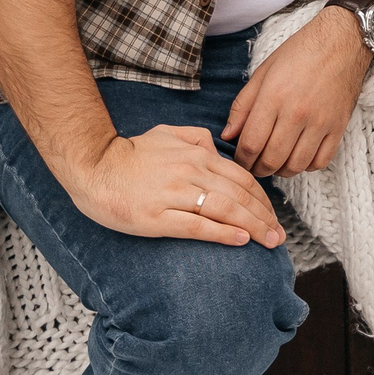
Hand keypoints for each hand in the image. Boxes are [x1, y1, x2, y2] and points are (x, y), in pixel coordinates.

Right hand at [61, 123, 284, 248]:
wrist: (93, 166)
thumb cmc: (129, 154)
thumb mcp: (167, 133)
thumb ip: (196, 137)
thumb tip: (218, 148)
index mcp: (196, 154)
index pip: (241, 177)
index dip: (262, 199)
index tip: (273, 215)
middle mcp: (190, 172)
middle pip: (239, 195)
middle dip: (264, 216)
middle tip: (279, 235)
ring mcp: (174, 195)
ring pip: (225, 210)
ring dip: (252, 226)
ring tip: (269, 241)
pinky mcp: (157, 217)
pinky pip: (197, 226)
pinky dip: (222, 233)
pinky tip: (241, 240)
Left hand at [221, 7, 369, 177]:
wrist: (342, 41)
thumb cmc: (300, 53)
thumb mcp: (263, 72)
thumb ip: (242, 105)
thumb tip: (228, 135)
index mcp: (274, 97)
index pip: (250, 144)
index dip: (240, 159)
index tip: (240, 159)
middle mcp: (297, 113)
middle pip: (271, 160)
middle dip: (257, 169)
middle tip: (255, 164)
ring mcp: (320, 122)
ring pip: (296, 166)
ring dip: (281, 170)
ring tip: (276, 161)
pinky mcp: (338, 126)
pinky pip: (320, 161)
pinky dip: (307, 166)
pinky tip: (300, 154)